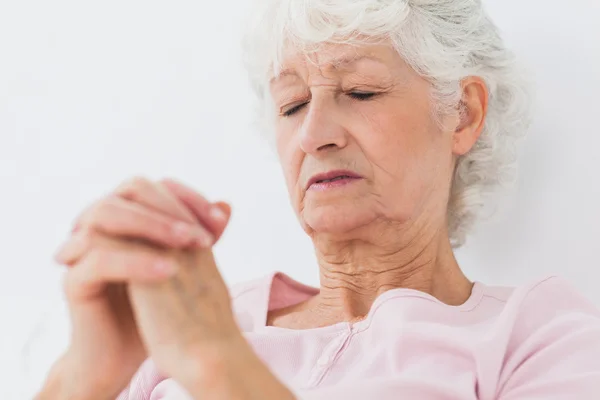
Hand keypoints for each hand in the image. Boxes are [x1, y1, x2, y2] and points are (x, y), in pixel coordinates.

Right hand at [38, 177, 222, 399]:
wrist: (123, 358)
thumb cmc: (155, 309)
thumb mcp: (183, 268)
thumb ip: (198, 236)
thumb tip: (226, 204)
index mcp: (126, 216)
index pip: (157, 186)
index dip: (190, 197)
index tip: (221, 221)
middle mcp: (101, 225)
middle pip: (131, 189)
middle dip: (171, 207)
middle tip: (202, 236)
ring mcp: (81, 248)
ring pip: (107, 213)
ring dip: (152, 225)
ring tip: (187, 246)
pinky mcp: (73, 279)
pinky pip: (98, 258)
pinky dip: (135, 260)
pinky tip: (167, 272)